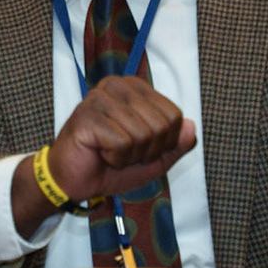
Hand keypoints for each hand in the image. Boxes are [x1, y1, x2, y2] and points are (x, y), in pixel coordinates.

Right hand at [12, 75, 196, 237]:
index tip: (140, 148)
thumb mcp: (154, 159)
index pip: (175, 116)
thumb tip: (191, 126)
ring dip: (129, 156)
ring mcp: (100, 97)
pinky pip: (122, 143)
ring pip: (142, 135)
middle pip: (161, 125)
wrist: (76, 182)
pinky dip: (115, 158)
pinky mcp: (87, 116)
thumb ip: (176, 145)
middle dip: (147, 151)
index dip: (163, 143)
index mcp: (136, 89)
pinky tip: (100, 154)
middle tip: (123, 153)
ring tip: (110, 153)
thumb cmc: (112, 166)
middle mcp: (118, 85)